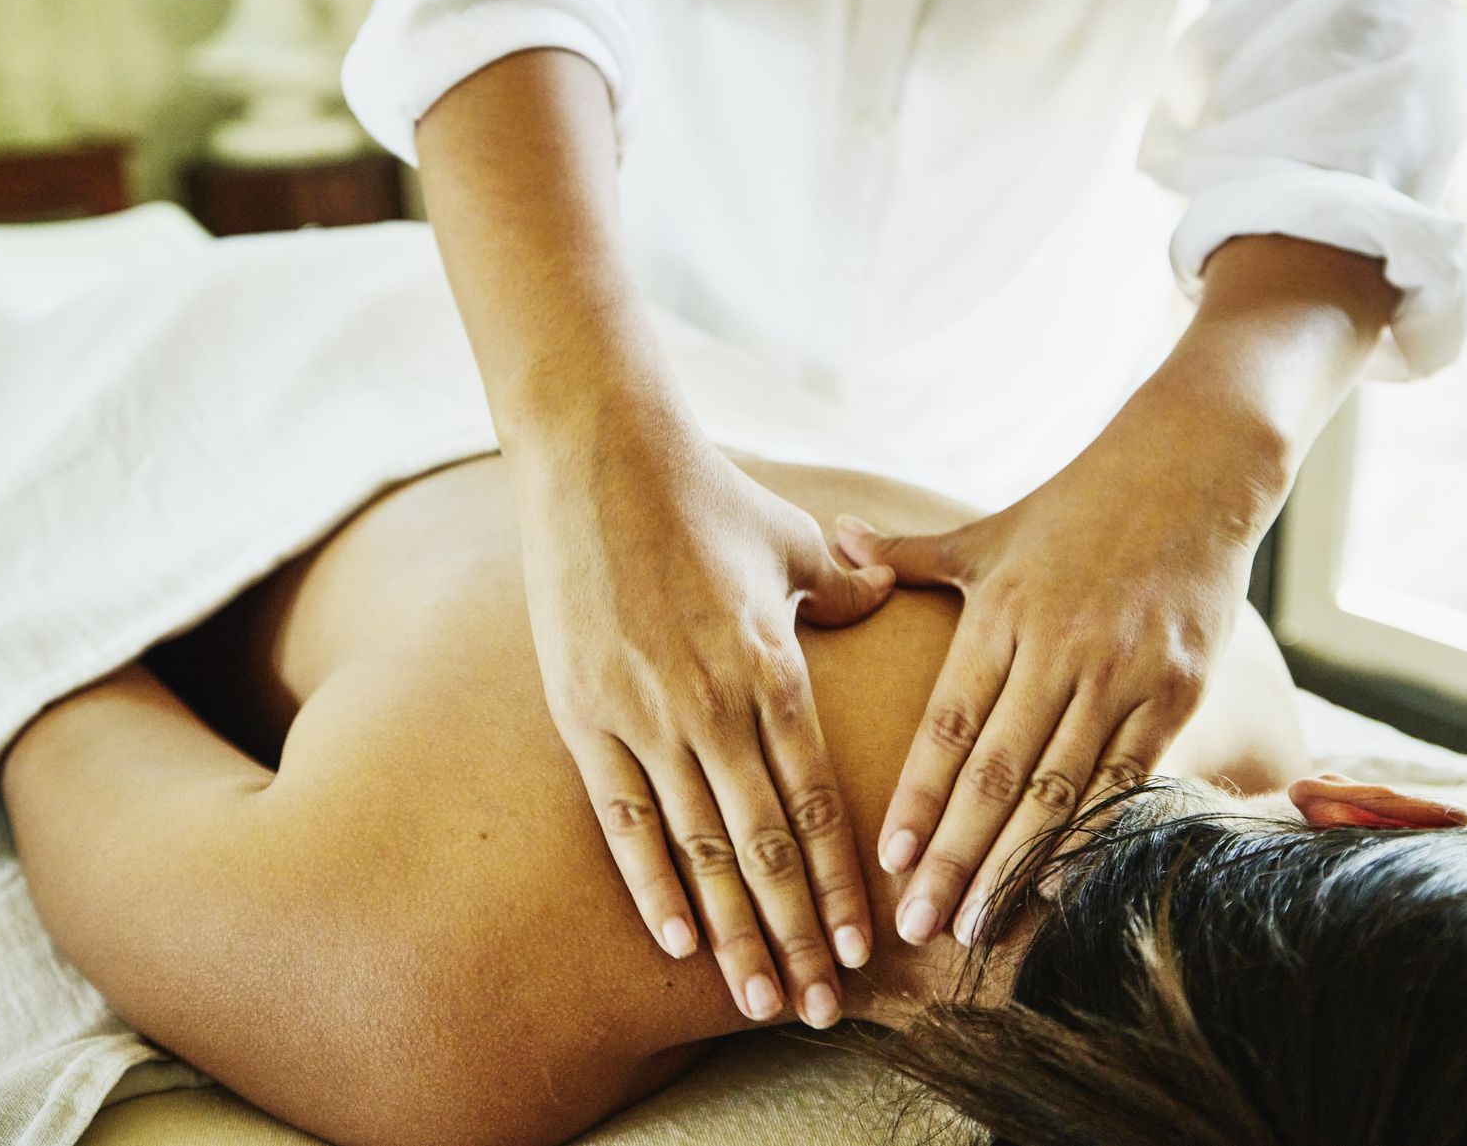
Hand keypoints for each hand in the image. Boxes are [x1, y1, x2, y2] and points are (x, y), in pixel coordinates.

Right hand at [513, 420, 894, 1026]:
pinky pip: (619, 816)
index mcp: (774, 669)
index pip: (815, 805)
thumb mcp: (796, 539)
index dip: (837, 886)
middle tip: (814, 1010)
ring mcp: (642, 715)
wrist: (599, 457)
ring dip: (727, 931)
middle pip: (763, 848)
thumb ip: (849, 585)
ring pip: (697, 847)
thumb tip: (884, 598)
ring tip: (753, 998)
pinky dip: (648, 881)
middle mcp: (712, 706)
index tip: (859, 951)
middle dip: (792, 937)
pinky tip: (672, 938)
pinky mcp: (582, 712)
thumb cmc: (705, 494)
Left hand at [835, 393, 1282, 947]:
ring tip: (978, 925)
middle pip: (997, 774)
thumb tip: (838, 534)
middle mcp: (1058, 649)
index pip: (948, 725)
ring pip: (1060, 788)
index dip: (918, 797)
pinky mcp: (1178, 689)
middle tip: (919, 926)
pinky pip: (1129, 778)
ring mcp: (1122, 673)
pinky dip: (1094, 835)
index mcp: (1000, 614)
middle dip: (955, 857)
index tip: (886, 860)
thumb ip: (910, 553)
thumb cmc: (1078, 505)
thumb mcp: (987, 530)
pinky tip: (1062, 886)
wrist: (1194, 469)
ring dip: (1017, 864)